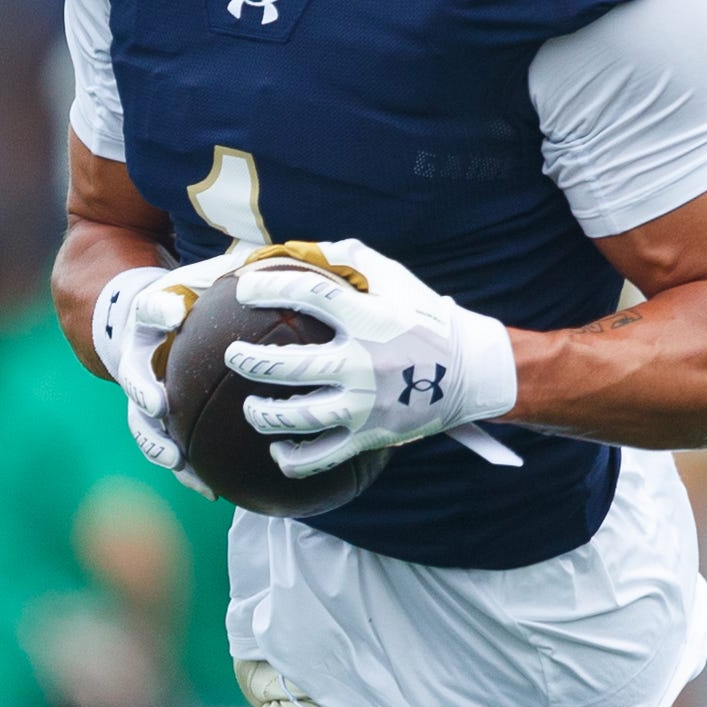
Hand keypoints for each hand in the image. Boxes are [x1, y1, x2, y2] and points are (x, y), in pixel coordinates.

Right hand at [89, 252, 244, 493]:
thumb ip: (244, 274)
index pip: (150, 307)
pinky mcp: (154, 420)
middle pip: (134, 373)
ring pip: (142, 421)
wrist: (147, 319)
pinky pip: (167, 446)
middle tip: (158, 403)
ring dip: (156, 440)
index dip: (159, 310)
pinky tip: (212, 491)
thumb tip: (308, 260)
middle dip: (143, 390)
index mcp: (152, 316)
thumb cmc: (193, 296)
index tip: (173, 315)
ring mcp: (143, 390)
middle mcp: (141, 354)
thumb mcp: (210, 278)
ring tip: (175, 458)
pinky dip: (186, 469)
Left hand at [224, 239, 518, 479]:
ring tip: (250, 407)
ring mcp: (365, 404)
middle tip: (233, 356)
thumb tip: (308, 247)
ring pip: (297, 417)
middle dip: (249, 361)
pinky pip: (322, 457)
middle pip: (288, 365)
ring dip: (263, 415)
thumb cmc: (428, 320)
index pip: (307, 296)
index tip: (242, 290)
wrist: (472, 372)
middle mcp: (362, 362)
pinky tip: (277, 451)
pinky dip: (293, 459)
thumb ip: (353, 258)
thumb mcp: (397, 279)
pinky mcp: (370, 435)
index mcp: (367, 318)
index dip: (268, 289)